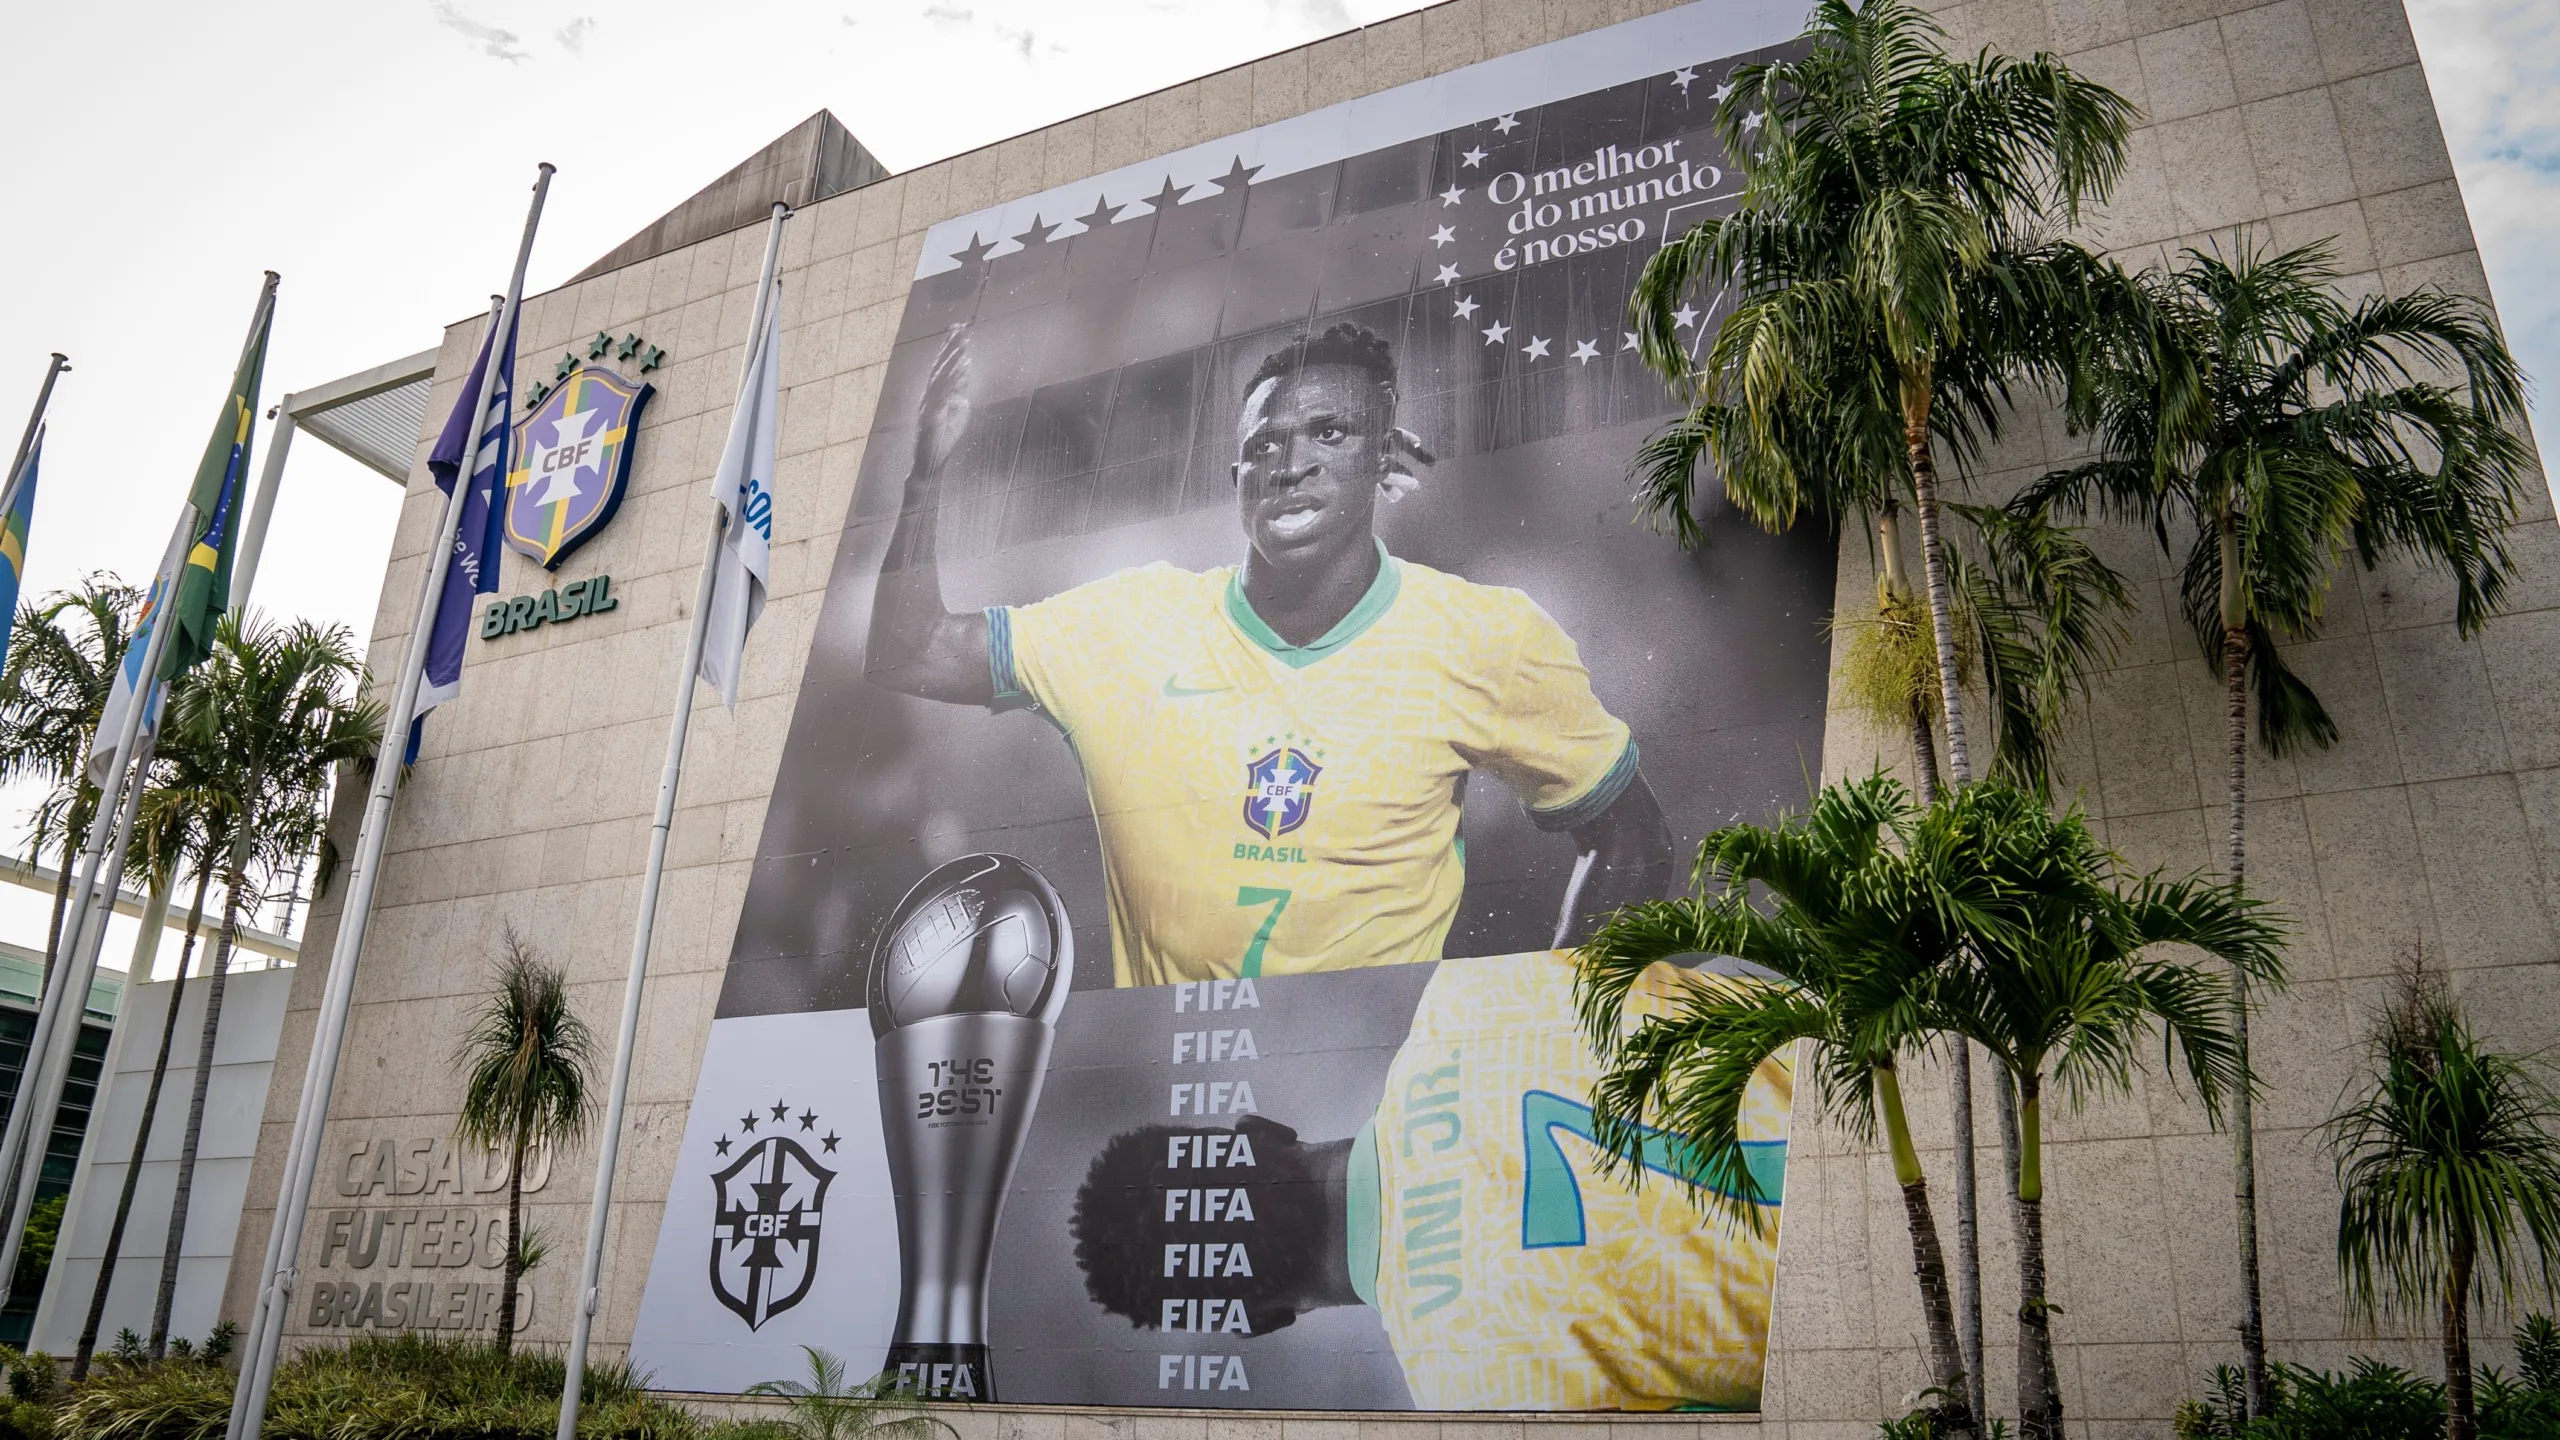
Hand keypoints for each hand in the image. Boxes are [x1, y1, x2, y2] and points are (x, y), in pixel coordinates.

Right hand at [915, 328, 972, 473]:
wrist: (930, 464)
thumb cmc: (942, 439)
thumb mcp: (957, 412)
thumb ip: (959, 393)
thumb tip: (965, 375)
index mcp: (933, 394)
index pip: (941, 367)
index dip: (949, 348)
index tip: (959, 330)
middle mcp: (928, 396)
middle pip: (939, 367)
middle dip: (950, 347)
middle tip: (962, 329)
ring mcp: (927, 406)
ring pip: (940, 377)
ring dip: (952, 359)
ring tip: (964, 344)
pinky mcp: (930, 418)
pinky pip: (943, 395)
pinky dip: (954, 380)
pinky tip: (964, 369)